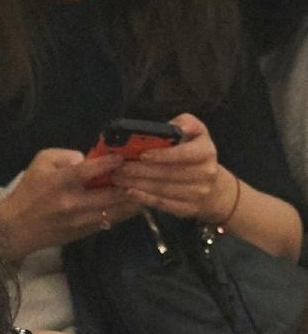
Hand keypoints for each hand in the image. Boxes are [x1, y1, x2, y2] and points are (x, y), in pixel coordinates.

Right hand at [0, 149, 140, 260]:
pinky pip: (109, 221)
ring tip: (146, 189)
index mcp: (61, 182)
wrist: (15, 229)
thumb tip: (88, 159)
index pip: (91, 170)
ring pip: (115, 210)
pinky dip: (123, 213)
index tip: (124, 156)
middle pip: (111, 193)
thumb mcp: (41, 162)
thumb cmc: (28, 192)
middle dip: (130, 183)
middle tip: (144, 173)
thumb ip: (66, 155)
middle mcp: (74, 203)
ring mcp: (80, 221)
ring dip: (133, 200)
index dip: (111, 162)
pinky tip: (133, 204)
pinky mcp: (83, 233)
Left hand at [111, 113, 233, 222]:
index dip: (162, 155)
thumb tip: (171, 126)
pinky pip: (163, 205)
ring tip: (119, 179)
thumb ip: (185, 124)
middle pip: (168, 173)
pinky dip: (144, 199)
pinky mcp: (189, 209)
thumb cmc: (196, 154)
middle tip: (120, 168)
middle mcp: (205, 173)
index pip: (183, 154)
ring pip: (163, 189)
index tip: (142, 155)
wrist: (214, 187)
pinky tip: (130, 193)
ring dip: (137, 184)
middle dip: (140, 170)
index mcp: (206, 151)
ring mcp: (198, 193)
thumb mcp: (197, 132)